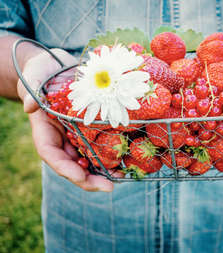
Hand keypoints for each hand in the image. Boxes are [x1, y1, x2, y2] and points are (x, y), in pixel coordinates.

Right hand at [20, 49, 112, 191]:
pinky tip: (125, 162)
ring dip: (103, 172)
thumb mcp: (35, 74)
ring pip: (87, 160)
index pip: (51, 154)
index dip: (65, 168)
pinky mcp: (89, 130)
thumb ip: (32, 90)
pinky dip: (110, 156)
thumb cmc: (43, 70)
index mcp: (44, 129)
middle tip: (108, 187)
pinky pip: (99, 147)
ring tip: (121, 178)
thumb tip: (30, 107)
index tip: (80, 175)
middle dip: (89, 179)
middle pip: (72, 165)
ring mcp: (75, 135)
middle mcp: (60, 137)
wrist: (57, 66)